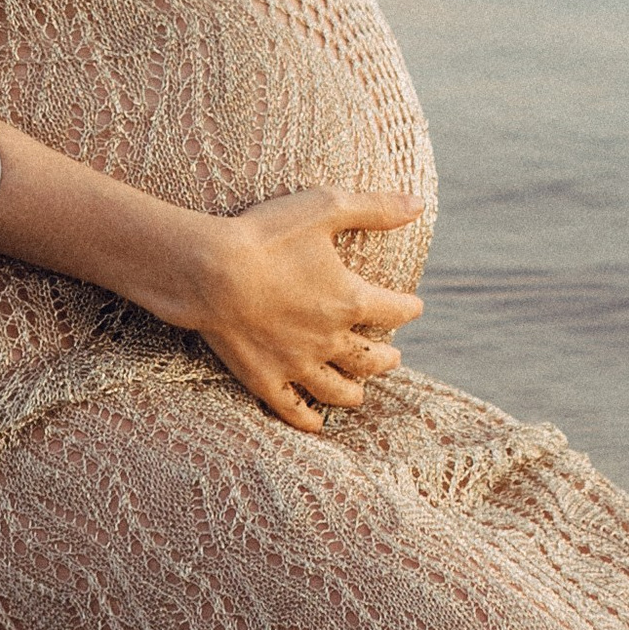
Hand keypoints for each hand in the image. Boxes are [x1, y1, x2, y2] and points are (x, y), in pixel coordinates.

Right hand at [179, 188, 424, 433]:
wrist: (210, 271)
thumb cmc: (267, 236)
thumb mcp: (326, 207)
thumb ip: (376, 208)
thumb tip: (418, 205)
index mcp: (350, 300)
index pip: (395, 310)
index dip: (409, 308)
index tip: (414, 307)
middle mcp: (330, 339)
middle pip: (370, 357)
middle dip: (386, 357)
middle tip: (393, 357)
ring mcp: (297, 364)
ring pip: (337, 389)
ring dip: (354, 391)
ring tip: (361, 392)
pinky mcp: (265, 378)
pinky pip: (293, 408)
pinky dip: (309, 419)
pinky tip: (317, 424)